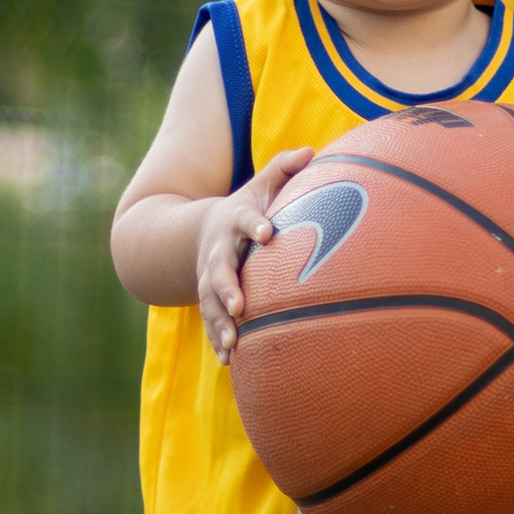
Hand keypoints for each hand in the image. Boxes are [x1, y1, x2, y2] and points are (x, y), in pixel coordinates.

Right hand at [197, 144, 316, 359]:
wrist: (200, 233)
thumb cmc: (247, 209)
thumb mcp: (261, 185)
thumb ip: (284, 167)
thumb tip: (313, 150)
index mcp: (234, 222)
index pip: (244, 221)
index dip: (255, 225)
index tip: (268, 232)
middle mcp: (218, 253)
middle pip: (219, 270)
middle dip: (227, 288)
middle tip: (240, 305)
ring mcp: (209, 279)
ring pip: (211, 303)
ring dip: (220, 323)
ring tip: (233, 343)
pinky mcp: (209, 300)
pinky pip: (211, 322)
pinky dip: (218, 341)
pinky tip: (230, 362)